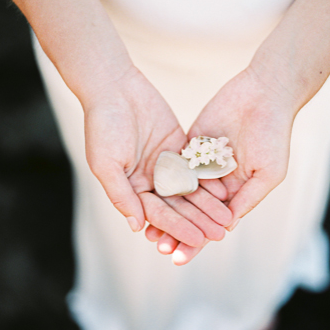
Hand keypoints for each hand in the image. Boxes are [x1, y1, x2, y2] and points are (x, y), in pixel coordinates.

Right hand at [82, 65, 231, 254]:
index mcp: (132, 189)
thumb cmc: (102, 126)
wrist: (114, 88)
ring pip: (191, 190)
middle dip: (198, 221)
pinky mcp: (179, 148)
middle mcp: (150, 180)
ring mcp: (166, 165)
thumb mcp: (106, 164)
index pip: (158, 215)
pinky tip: (226, 191)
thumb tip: (137, 227)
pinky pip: (197, 167)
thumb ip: (122, 195)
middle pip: (179, 207)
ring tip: (227, 218)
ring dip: (208, 205)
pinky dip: (210, 179)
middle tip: (219, 235)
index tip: (197, 241)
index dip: (177, 228)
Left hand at [147, 62, 297, 263]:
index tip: (180, 257)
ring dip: (164, 213)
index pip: (211, 223)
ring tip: (147, 231)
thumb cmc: (274, 136)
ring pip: (178, 194)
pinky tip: (144, 198)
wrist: (264, 95)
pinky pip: (173, 166)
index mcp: (236, 192)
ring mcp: (202, 163)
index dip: (196, 241)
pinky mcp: (190, 145)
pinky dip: (159, 184)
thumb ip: (247, 198)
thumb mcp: (267, 173)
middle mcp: (217, 182)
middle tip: (158, 247)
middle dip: (176, 231)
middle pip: (191, 213)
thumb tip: (227, 227)